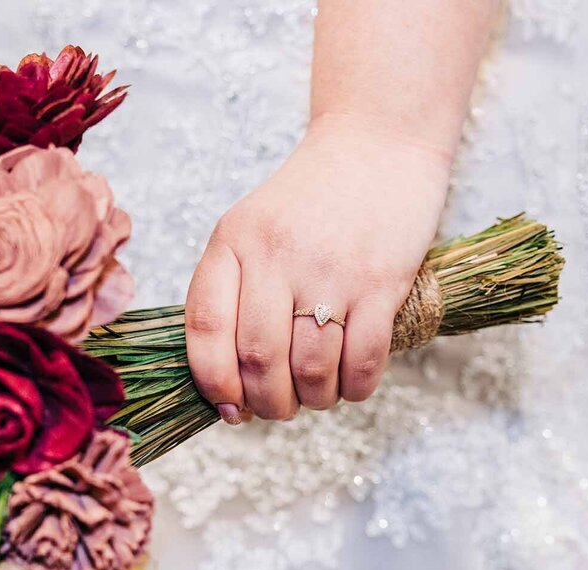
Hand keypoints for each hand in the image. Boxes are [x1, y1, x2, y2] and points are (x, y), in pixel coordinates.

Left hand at [185, 113, 452, 421]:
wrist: (378, 142)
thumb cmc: (309, 201)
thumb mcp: (249, 229)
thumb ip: (230, 292)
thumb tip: (225, 382)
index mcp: (232, 243)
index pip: (204, 328)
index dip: (212, 382)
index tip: (226, 407)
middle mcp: (275, 255)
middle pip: (258, 359)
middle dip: (266, 403)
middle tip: (277, 409)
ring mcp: (330, 268)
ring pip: (310, 367)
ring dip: (312, 399)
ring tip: (314, 397)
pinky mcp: (383, 279)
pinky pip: (362, 359)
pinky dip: (354, 388)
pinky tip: (350, 386)